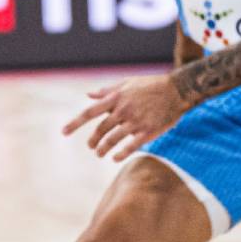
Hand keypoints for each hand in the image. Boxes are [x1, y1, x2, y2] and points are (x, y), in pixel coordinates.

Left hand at [62, 74, 190, 160]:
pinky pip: (130, 146)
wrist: (177, 90)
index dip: (75, 123)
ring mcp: (135, 122)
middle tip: (91, 147)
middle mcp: (122, 111)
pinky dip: (120, 154)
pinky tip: (115, 158)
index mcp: (115, 99)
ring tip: (100, 154)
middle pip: (100, 130)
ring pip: (112, 140)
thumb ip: (106, 90)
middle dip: (93, 140)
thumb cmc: (150, 85)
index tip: (63, 132)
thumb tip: (88, 94)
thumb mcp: (126, 83)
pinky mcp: (147, 131)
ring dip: (103, 149)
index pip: (89, 112)